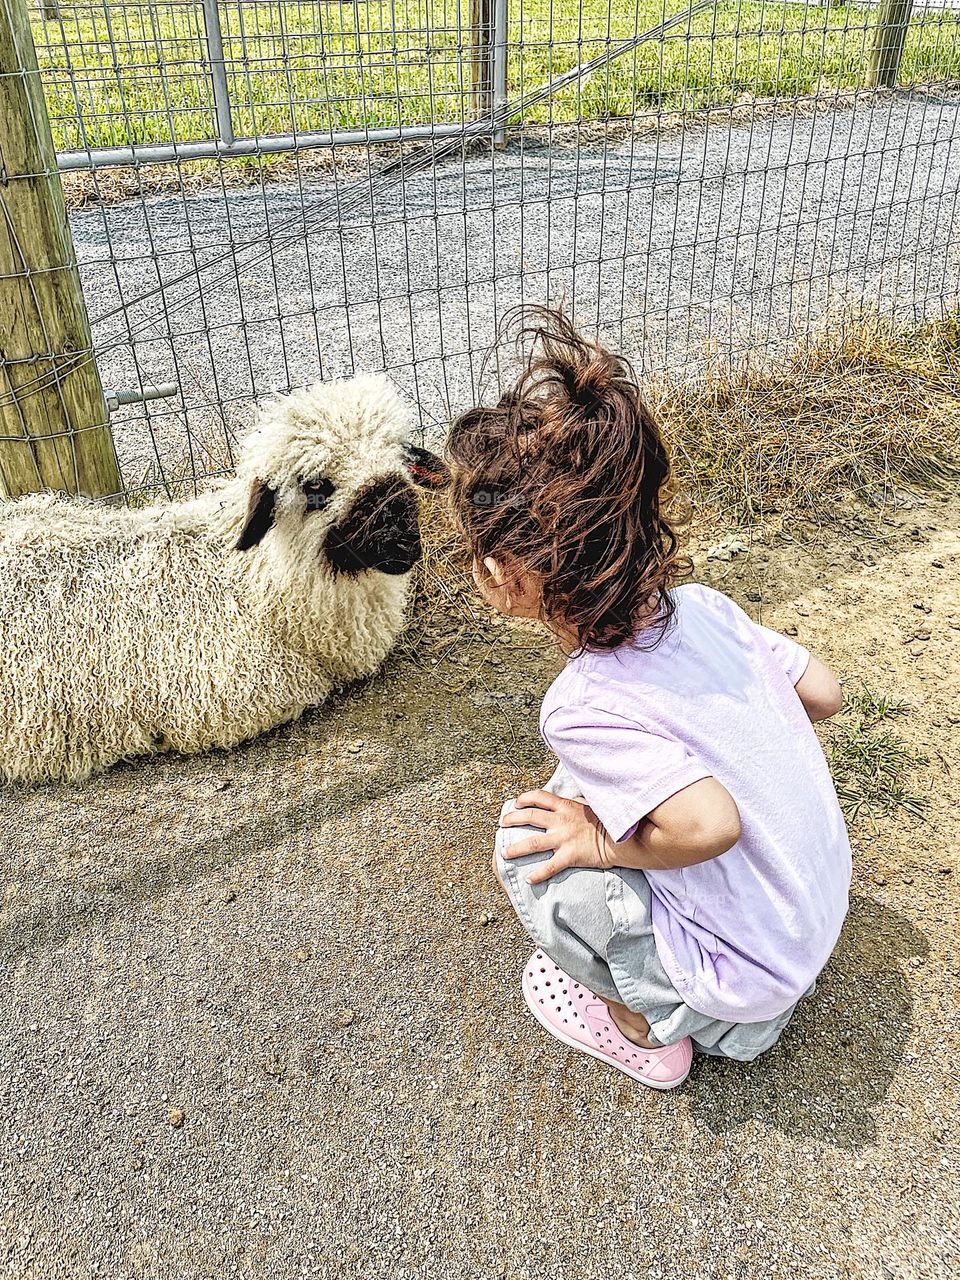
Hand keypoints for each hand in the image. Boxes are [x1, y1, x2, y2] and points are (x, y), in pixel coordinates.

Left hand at [499, 790, 616, 883]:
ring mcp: (564, 839)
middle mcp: (561, 821)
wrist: (622, 838)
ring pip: (533, 843)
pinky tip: (528, 879)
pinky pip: (550, 866)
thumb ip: (578, 804)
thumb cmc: (610, 821)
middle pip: (530, 817)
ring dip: (516, 848)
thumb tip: (573, 801)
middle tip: (502, 824)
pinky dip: (538, 874)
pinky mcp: (570, 856)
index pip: (540, 797)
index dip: (525, 799)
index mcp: (566, 806)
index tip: (517, 803)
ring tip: (504, 853)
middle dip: (512, 819)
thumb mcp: (592, 806)